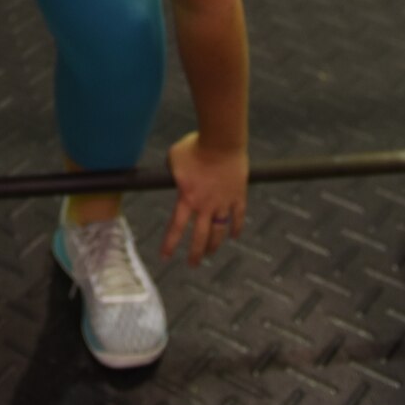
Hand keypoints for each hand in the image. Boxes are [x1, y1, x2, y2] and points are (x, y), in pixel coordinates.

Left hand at [160, 131, 247, 267]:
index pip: (176, 227)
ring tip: (210, 253)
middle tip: (192, 264)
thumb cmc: (194, 146)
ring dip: (214, 245)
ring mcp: (223, 202)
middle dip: (195, 253)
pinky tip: (234, 236)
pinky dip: (236, 228)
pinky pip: (238, 217)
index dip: (170, 244)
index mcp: (187, 198)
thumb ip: (172, 170)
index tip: (165, 257)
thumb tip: (172, 172)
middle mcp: (205, 206)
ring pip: (219, 231)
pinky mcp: (238, 195)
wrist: (221, 141)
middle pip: (199, 237)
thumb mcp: (174, 158)